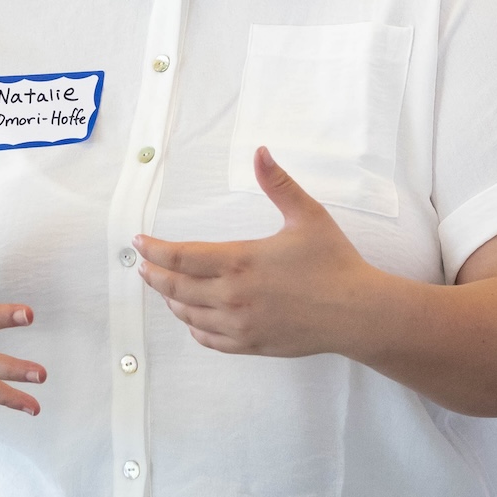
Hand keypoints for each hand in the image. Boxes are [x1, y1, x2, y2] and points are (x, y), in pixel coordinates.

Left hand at [135, 147, 381, 356]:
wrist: (357, 313)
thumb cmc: (334, 263)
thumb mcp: (307, 215)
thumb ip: (278, 184)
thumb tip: (260, 152)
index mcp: (240, 261)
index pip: (180, 257)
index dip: (154, 249)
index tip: (139, 242)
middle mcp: (233, 296)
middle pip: (175, 287)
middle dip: (154, 275)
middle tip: (143, 265)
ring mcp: (240, 324)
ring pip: (188, 315)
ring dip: (171, 299)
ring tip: (165, 286)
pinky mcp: (251, 344)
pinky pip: (209, 339)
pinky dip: (193, 326)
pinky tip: (193, 317)